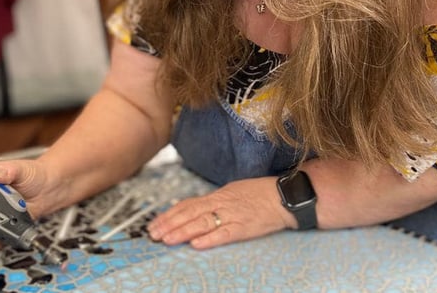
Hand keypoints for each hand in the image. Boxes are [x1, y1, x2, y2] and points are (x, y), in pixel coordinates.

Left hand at [147, 176, 295, 249]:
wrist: (283, 196)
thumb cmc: (258, 194)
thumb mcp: (232, 192)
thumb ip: (214, 202)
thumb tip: (195, 209)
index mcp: (217, 196)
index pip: (187, 205)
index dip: (170, 214)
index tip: (155, 224)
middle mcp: (221, 204)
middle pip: (190, 213)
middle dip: (170, 224)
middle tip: (153, 234)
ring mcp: (232, 215)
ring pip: (202, 222)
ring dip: (183, 231)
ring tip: (167, 239)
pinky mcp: (244, 227)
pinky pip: (224, 233)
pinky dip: (209, 239)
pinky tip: (196, 244)